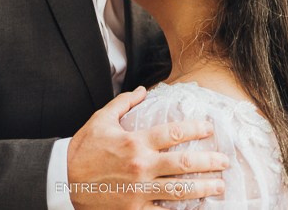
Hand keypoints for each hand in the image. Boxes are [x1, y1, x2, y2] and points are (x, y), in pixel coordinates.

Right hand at [67, 87, 227, 208]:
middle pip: (184, 164)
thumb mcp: (101, 119)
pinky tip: (196, 209)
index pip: (174, 132)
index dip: (196, 128)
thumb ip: (124, 103)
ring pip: (180, 191)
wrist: (63, 181)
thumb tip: (143, 90)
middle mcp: (142, 166)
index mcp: (136, 142)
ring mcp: (139, 191)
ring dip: (204, 188)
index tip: (209, 128)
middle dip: (209, 162)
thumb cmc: (83, 149)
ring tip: (219, 187)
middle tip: (224, 161)